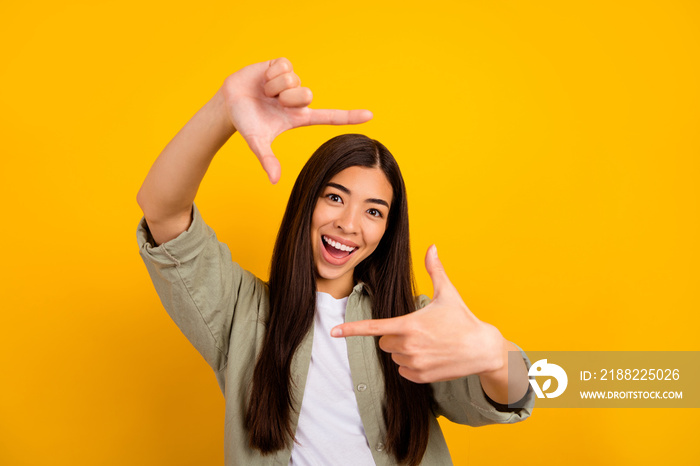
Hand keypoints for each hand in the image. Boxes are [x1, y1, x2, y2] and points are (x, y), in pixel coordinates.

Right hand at [220, 57, 372, 183]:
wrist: (229, 103)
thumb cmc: (246, 123)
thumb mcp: (257, 142)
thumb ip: (267, 160)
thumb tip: (275, 180)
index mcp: (300, 117)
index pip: (330, 117)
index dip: (349, 116)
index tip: (370, 116)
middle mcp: (299, 99)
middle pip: (307, 94)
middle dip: (287, 98)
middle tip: (273, 103)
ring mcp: (292, 82)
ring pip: (294, 80)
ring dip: (275, 87)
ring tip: (265, 93)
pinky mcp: (282, 66)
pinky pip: (284, 66)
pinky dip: (270, 74)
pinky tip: (263, 79)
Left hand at [331, 245, 506, 383]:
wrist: (483, 349)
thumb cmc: (464, 319)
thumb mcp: (448, 293)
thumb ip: (435, 270)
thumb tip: (432, 246)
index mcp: (410, 325)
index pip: (374, 327)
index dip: (352, 330)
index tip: (334, 332)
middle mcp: (409, 346)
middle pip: (384, 341)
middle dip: (394, 335)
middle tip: (418, 330)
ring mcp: (415, 363)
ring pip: (394, 356)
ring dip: (404, 350)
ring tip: (428, 343)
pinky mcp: (421, 376)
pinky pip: (403, 370)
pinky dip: (411, 364)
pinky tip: (430, 356)